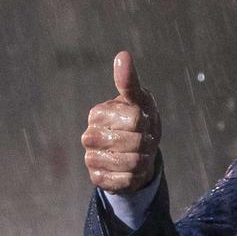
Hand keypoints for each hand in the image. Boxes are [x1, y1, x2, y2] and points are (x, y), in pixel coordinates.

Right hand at [82, 51, 161, 193]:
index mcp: (97, 113)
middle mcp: (89, 136)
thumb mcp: (138, 100)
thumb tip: (123, 55)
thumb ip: (129, 81)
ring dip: (143, 160)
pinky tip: (130, 170)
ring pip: (130, 162)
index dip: (147, 122)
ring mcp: (90, 158)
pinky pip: (124, 180)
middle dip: (146, 142)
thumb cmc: (139, 121)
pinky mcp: (96, 179)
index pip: (135, 118)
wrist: (137, 153)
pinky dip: (134, 176)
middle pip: (133, 142)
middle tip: (143, 140)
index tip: (143, 121)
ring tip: (139, 154)